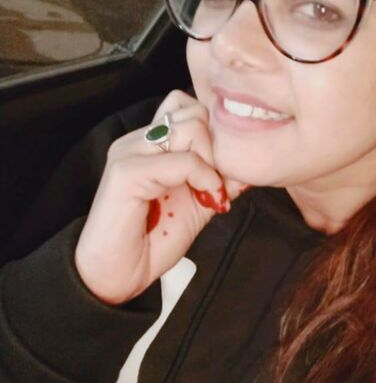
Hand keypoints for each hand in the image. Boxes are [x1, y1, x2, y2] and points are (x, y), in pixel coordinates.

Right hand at [74, 91, 247, 303]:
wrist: (118, 276)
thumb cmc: (152, 240)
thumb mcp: (199, 205)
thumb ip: (221, 182)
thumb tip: (249, 166)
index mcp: (152, 144)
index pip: (189, 106)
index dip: (215, 134)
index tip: (222, 171)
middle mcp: (139, 141)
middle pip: (194, 111)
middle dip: (216, 146)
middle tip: (217, 182)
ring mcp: (130, 152)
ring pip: (191, 128)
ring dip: (211, 161)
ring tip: (209, 191)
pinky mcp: (127, 172)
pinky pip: (182, 160)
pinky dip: (204, 178)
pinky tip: (206, 199)